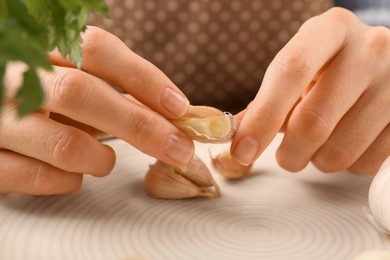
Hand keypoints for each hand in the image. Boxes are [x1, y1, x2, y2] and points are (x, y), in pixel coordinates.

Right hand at [0, 26, 193, 194]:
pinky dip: (70, 181)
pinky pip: (40, 178)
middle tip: (178, 148)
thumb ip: (110, 92)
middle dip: (140, 125)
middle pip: (81, 93)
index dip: (142, 78)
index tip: (179, 107)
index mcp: (38, 48)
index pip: (93, 48)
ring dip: (101, 159)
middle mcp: (11, 77)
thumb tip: (168, 114)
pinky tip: (72, 175)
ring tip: (104, 160)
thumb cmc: (41, 103)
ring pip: (64, 144)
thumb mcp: (72, 85)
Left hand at [232, 8, 389, 174]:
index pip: (290, 71)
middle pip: (312, 122)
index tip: (243, 150)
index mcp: (330, 30)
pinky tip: (348, 144)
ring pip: (339, 151)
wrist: (384, 63)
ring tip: (320, 146)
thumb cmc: (332, 68)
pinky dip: (348, 165)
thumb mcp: (300, 68)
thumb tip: (238, 136)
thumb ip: (266, 101)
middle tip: (286, 157)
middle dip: (289, 154)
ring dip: (318, 161)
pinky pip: (368, 162)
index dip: (263, 117)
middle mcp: (370, 49)